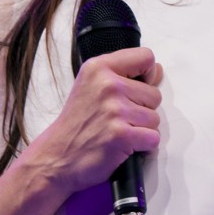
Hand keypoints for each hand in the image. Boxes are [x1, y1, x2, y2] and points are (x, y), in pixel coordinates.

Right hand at [31, 46, 162, 195]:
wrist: (56, 157)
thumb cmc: (76, 124)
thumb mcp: (91, 87)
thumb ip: (123, 76)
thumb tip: (157, 70)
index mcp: (99, 68)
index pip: (146, 57)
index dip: (148, 75)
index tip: (136, 90)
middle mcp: (108, 85)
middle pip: (154, 95)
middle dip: (142, 110)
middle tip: (116, 119)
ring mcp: (115, 110)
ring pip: (155, 118)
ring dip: (142, 130)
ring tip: (118, 132)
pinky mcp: (122, 134)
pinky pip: (153, 138)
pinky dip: (143, 146)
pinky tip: (124, 145)